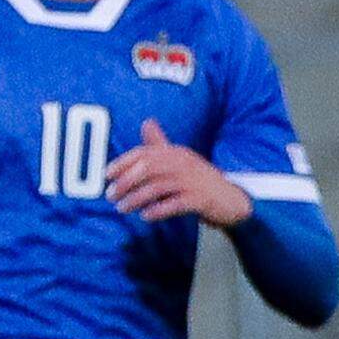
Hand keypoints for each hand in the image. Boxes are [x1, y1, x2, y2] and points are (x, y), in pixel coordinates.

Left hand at [105, 118, 252, 225]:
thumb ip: (161, 145)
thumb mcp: (181, 160)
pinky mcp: (201, 200)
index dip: (123, 163)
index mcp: (176, 153)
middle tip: (111, 196)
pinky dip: (159, 210)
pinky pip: (176, 204)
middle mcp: (184, 163)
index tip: (106, 175)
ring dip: (137, 198)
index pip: (145, 153)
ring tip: (123, 208)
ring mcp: (193, 181)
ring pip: (158, 187)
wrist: (232, 201)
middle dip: (126, 182)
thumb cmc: (201, 181)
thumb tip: (146, 122)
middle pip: (149, 168)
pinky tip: (146, 216)